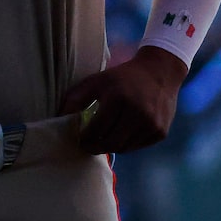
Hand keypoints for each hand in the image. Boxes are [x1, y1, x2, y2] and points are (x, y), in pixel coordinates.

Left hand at [59, 47, 186, 154]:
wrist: (159, 72)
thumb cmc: (122, 78)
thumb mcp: (96, 81)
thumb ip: (76, 98)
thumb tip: (59, 117)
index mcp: (118, 98)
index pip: (96, 130)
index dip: (85, 138)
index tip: (80, 138)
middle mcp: (138, 112)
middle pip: (110, 143)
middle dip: (95, 147)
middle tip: (88, 145)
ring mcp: (152, 124)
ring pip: (123, 148)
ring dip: (110, 146)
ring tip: (104, 139)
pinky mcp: (160, 132)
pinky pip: (136, 147)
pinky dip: (126, 144)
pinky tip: (122, 134)